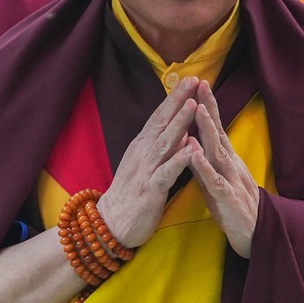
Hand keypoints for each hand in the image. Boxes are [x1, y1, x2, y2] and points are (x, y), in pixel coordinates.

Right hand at [96, 77, 202, 249]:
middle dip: (178, 100)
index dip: (174, 97)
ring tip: (193, 105)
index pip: (160, 117)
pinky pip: (166, 173)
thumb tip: (180, 130)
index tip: (190, 78)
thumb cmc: (131, 193)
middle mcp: (142, 153)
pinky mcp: (150, 190)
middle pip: (161, 122)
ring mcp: (145, 170)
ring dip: (179, 123)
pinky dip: (179, 159)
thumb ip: (160, 147)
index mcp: (142, 146)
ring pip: (164, 143)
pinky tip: (192, 148)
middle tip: (193, 79)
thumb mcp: (143, 164)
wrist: (110, 224)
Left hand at [187, 80, 261, 257]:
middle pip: (218, 133)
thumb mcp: (215, 178)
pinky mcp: (228, 199)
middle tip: (200, 85)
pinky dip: (204, 166)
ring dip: (208, 131)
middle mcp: (230, 165)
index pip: (216, 128)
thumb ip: (204, 160)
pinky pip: (215, 181)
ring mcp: (231, 180)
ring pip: (218, 152)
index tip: (199, 83)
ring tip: (197, 111)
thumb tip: (190, 139)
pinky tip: (195, 154)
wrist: (254, 234)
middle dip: (208, 109)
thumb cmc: (231, 205)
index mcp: (226, 160)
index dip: (208, 106)